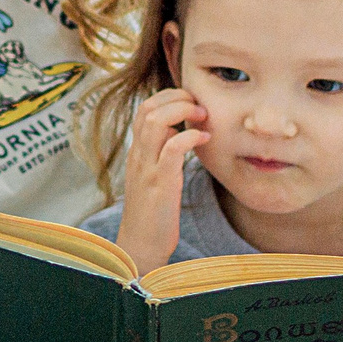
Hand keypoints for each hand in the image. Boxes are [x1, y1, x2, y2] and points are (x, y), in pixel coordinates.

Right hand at [116, 88, 207, 269]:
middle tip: (200, 105)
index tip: (192, 103)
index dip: (169, 96)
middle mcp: (139, 155)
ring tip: (203, 117)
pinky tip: (205, 139)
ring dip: (183, 111)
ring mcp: (147, 168)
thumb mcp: (155, 176)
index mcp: (138, 152)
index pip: (145, 108)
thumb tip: (178, 131)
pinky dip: (190, 136)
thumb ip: (161, 152)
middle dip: (177, 97)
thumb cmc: (153, 212)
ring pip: (155, 122)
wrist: (141, 245)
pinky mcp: (160, 184)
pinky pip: (172, 149)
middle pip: (148, 108)